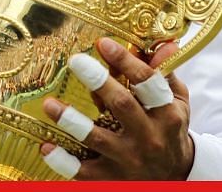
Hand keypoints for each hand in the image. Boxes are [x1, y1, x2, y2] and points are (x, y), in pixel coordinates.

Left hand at [40, 38, 193, 179]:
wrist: (176, 177)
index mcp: (166, 114)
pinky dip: (63, 161)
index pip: (147, 83)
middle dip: (99, 82)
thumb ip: (163, 72)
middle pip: (122, 105)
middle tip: (76, 61)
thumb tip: (162, 43)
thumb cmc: (168, 128)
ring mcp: (129, 159)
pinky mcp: (112, 178)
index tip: (103, 43)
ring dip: (71, 121)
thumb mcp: (174, 101)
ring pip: (97, 139)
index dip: (126, 61)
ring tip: (49, 103)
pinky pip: (84, 171)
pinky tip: (45, 146)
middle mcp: (148, 137)